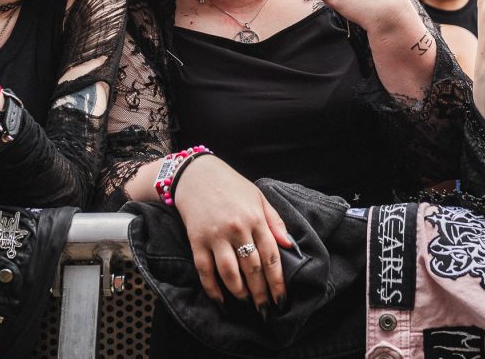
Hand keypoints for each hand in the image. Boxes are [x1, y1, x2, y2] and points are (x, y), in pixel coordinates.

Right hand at [172, 156, 291, 312]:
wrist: (196, 174)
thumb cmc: (231, 186)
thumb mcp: (258, 197)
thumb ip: (275, 221)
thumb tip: (289, 246)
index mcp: (255, 218)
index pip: (271, 256)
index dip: (277, 282)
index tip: (282, 299)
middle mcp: (237, 228)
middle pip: (252, 268)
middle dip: (261, 293)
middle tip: (265, 309)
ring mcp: (215, 235)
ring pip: (230, 273)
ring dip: (240, 293)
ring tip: (247, 303)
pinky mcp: (196, 240)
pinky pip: (205, 270)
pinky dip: (212, 288)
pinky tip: (221, 300)